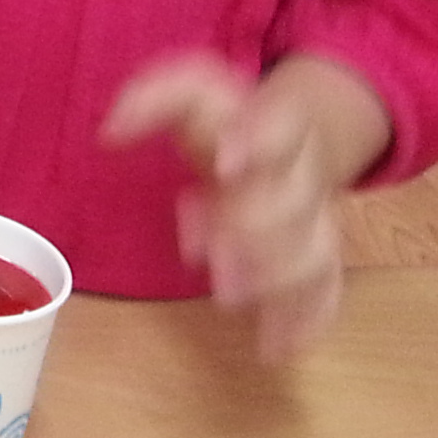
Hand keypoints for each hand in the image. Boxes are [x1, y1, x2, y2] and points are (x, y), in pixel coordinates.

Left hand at [102, 53, 388, 360]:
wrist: (300, 133)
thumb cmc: (229, 118)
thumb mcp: (192, 90)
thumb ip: (150, 99)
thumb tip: (112, 131)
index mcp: (276, 125)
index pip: (279, 125)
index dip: (257, 142)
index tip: (224, 164)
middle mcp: (303, 174)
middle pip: (294, 203)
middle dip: (256, 231)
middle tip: (213, 260)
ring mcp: (317, 218)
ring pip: (316, 251)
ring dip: (277, 280)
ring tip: (227, 300)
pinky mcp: (318, 253)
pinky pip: (326, 288)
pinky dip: (306, 319)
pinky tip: (278, 347)